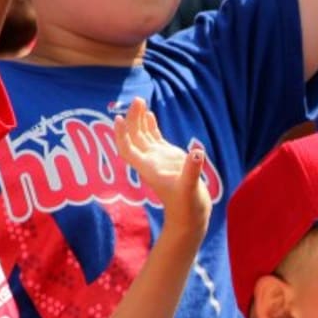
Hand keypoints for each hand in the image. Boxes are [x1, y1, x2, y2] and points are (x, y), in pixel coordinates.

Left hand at [114, 98, 211, 243]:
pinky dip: (151, 127)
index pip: (128, 149)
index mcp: (149, 169)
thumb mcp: (191, 189)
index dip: (121, 135)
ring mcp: (158, 160)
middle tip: (137, 100)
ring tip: (140, 101)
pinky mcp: (168, 159)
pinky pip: (155, 139)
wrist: (191, 218)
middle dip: (133, 119)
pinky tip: (150, 115)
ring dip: (139, 120)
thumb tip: (197, 152)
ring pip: (143, 136)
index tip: (119, 119)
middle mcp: (150, 162)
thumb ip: (193, 170)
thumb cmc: (188, 207)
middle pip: (134, 138)